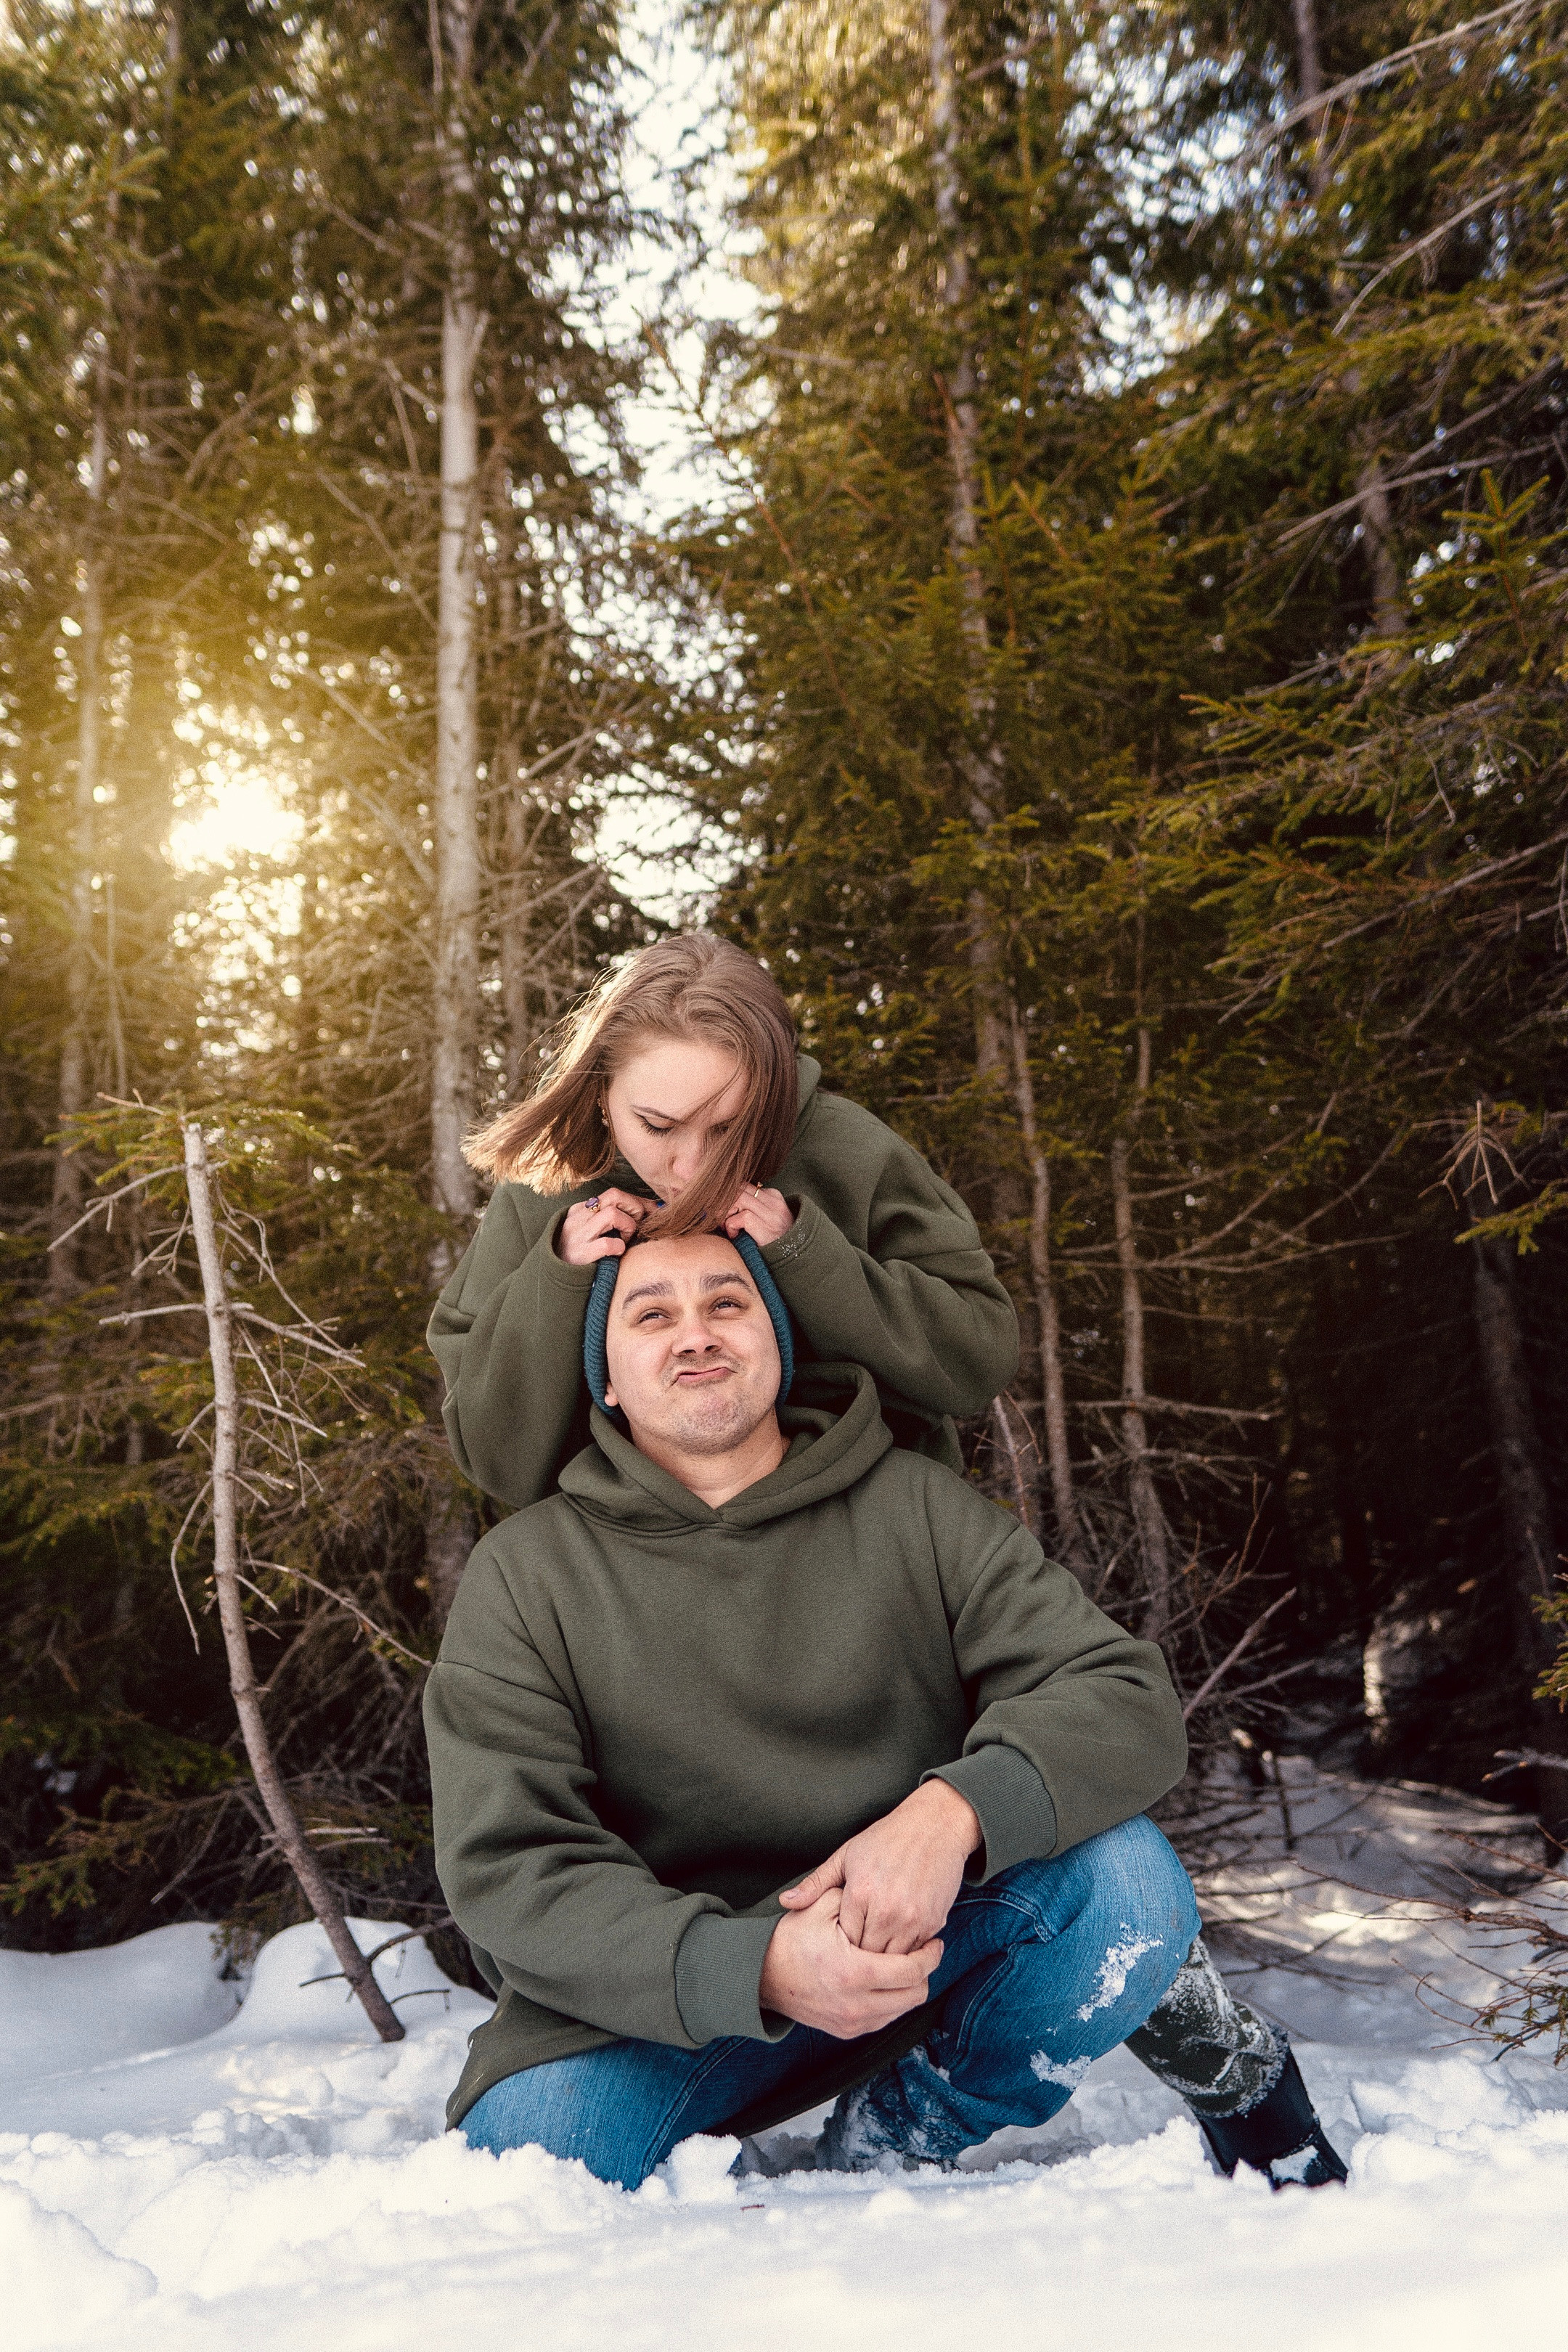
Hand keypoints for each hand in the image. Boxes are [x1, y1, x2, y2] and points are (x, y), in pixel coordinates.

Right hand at [556, 1187, 649, 1265]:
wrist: (554, 1276)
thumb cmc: (578, 1254)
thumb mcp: (588, 1230)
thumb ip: (607, 1219)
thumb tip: (644, 1211)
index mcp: (580, 1210)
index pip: (613, 1194)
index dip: (636, 1201)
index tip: (651, 1210)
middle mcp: (578, 1218)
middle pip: (614, 1195)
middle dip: (635, 1207)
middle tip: (639, 1224)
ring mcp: (579, 1235)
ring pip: (612, 1214)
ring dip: (627, 1226)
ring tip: (625, 1240)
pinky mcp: (581, 1254)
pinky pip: (607, 1244)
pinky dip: (618, 1246)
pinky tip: (618, 1252)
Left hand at [721, 1184, 794, 1248]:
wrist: (790, 1258)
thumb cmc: (772, 1240)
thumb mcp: (765, 1218)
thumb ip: (751, 1206)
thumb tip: (724, 1201)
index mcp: (773, 1196)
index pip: (743, 1185)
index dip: (730, 1197)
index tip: (726, 1212)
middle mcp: (774, 1202)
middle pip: (738, 1189)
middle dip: (724, 1203)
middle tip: (721, 1219)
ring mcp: (771, 1214)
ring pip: (737, 1199)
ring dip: (725, 1213)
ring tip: (727, 1227)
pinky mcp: (765, 1227)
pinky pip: (739, 1218)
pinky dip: (730, 1226)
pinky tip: (734, 1235)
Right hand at [759, 1886, 941, 2038]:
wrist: (760, 1976)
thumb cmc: (790, 1939)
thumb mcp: (820, 1908)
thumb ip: (855, 1901)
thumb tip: (889, 1896)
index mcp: (853, 1972)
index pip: (912, 1971)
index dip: (930, 1955)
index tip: (935, 1941)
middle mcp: (856, 2005)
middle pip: (914, 1995)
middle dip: (925, 1972)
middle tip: (925, 1951)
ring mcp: (851, 2023)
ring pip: (903, 2010)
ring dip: (910, 1987)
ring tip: (906, 1963)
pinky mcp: (847, 2031)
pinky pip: (885, 2019)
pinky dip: (893, 2000)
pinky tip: (888, 1978)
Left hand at [779, 1781, 981, 1955]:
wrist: (936, 1824)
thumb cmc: (888, 1837)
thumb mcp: (846, 1854)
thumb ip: (816, 1883)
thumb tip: (785, 1902)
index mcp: (860, 1893)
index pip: (843, 1940)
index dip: (841, 1943)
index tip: (841, 1940)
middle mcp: (886, 1910)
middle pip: (866, 1955)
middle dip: (861, 1956)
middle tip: (857, 1952)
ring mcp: (912, 1919)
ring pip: (892, 1960)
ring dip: (884, 1957)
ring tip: (877, 1948)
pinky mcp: (933, 1923)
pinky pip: (915, 1952)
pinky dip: (907, 1951)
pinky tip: (899, 1939)